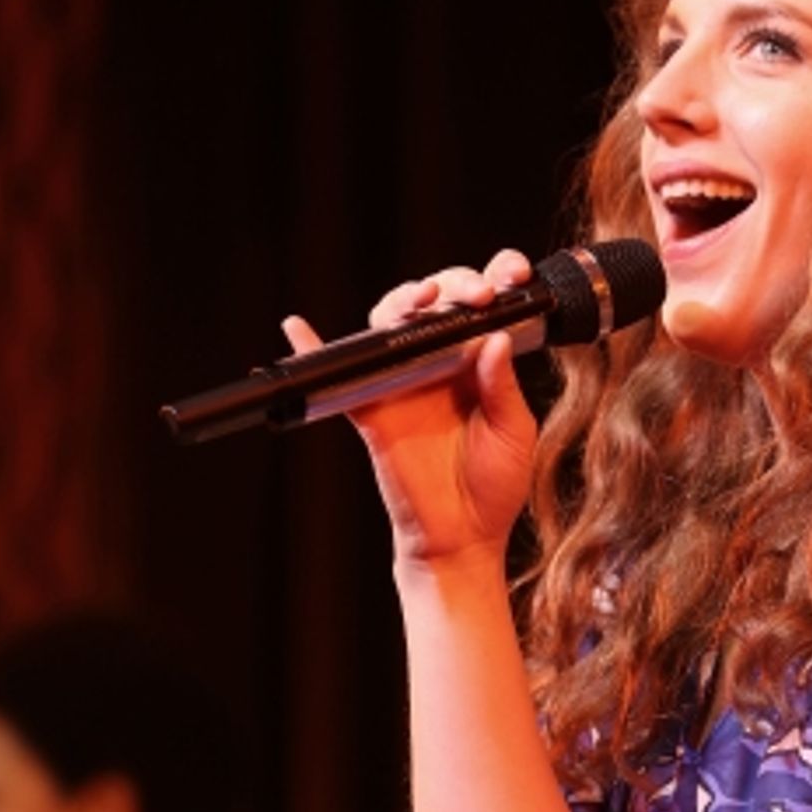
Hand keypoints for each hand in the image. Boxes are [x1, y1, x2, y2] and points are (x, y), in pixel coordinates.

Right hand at [282, 249, 538, 574]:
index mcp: (477, 361)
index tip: (512, 275)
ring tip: (423, 299)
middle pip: (434, 301)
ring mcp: (402, 380)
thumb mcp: (513, 431)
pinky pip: (337, 374)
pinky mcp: (371, 406)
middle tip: (476, 294)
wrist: (462, 535)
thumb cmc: (494, 485)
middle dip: (454, 284)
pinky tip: (299, 328)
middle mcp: (437, 361)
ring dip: (403, 300)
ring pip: (391, 322)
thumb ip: (503, 385)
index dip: (494, 278)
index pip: (481, 306)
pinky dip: (313, 348)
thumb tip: (495, 336)